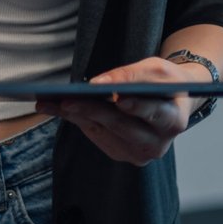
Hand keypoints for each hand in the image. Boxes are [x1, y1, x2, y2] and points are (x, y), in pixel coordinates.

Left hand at [35, 57, 210, 165]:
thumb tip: (98, 84)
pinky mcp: (120, 153)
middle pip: (121, 125)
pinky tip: (56, 107)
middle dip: (92, 111)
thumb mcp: (156, 70)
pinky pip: (94, 134)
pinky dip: (76, 119)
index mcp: (174, 121)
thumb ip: (131, 75)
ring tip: (48, 103)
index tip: (120, 100)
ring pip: (102, 131)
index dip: (138, 107)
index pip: (156, 114)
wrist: (170, 102)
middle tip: (65, 101)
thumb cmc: (164, 83)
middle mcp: (157, 144)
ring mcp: (138, 153)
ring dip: (75, 115)